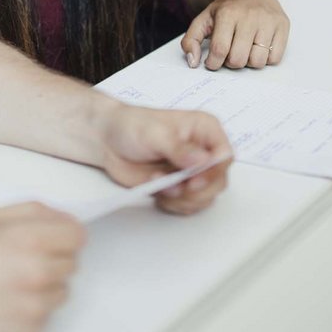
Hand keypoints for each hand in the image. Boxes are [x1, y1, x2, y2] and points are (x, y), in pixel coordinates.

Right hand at [0, 203, 84, 331]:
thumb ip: (32, 211)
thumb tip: (60, 218)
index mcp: (28, 239)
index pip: (78, 234)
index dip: (64, 233)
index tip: (55, 237)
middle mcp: (35, 274)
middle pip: (72, 262)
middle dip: (52, 257)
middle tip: (20, 258)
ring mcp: (32, 309)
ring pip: (61, 292)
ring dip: (44, 286)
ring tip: (9, 282)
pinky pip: (45, 317)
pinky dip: (30, 311)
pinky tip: (4, 302)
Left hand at [98, 101, 231, 216]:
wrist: (107, 140)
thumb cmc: (131, 126)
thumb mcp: (155, 133)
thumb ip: (179, 148)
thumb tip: (202, 160)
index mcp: (204, 129)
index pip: (225, 155)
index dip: (213, 172)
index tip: (193, 181)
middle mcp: (202, 151)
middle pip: (219, 181)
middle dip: (195, 190)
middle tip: (172, 186)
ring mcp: (192, 171)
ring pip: (206, 197)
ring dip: (182, 199)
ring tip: (159, 184)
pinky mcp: (180, 187)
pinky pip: (190, 205)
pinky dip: (175, 205)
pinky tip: (158, 191)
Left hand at [182, 0, 289, 70]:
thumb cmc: (225, 8)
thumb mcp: (203, 18)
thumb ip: (190, 40)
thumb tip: (192, 62)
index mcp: (227, 14)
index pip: (219, 49)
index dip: (213, 62)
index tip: (212, 61)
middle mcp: (250, 16)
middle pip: (239, 59)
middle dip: (231, 63)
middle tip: (230, 54)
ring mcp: (269, 21)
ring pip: (258, 62)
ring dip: (249, 61)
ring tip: (245, 49)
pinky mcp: (282, 25)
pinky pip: (275, 59)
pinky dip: (265, 58)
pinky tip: (258, 46)